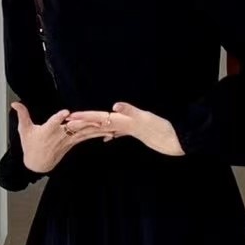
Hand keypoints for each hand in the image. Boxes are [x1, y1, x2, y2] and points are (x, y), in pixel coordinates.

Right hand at [11, 102, 101, 173]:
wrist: (38, 164)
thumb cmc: (30, 146)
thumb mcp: (24, 130)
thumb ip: (22, 114)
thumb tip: (15, 102)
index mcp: (47, 131)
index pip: (53, 123)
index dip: (59, 118)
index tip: (65, 113)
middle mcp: (60, 136)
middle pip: (74, 127)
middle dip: (87, 123)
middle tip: (99, 118)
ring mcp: (68, 139)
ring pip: (84, 132)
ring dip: (98, 129)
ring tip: (109, 124)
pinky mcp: (73, 142)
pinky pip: (87, 137)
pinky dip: (98, 134)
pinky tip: (109, 132)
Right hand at [64, 102, 184, 156]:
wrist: (179, 137)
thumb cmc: (164, 129)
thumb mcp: (147, 120)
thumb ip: (131, 111)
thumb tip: (115, 106)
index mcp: (123, 118)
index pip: (99, 117)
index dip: (84, 118)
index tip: (69, 119)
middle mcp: (124, 121)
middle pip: (99, 121)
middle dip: (83, 123)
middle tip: (66, 125)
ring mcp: (129, 126)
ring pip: (106, 126)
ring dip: (93, 128)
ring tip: (80, 130)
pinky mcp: (136, 132)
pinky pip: (117, 132)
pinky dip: (109, 134)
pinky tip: (106, 138)